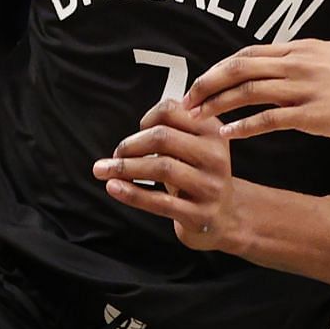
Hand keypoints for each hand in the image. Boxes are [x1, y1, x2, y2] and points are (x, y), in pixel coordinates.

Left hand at [92, 99, 238, 250]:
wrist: (224, 217)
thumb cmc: (199, 178)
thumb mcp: (194, 148)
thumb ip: (170, 132)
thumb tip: (128, 139)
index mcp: (213, 132)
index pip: (172, 111)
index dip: (146, 118)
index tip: (137, 130)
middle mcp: (214, 156)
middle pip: (163, 137)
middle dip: (130, 144)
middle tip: (116, 154)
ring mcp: (209, 186)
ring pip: (161, 167)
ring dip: (125, 167)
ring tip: (104, 170)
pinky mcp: (199, 214)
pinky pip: (159, 202)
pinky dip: (131, 193)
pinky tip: (114, 187)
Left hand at [184, 40, 329, 144]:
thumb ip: (309, 60)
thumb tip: (289, 61)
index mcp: (303, 49)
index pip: (249, 53)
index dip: (220, 68)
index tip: (203, 84)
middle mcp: (298, 63)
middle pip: (238, 67)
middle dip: (207, 83)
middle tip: (185, 101)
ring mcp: (305, 88)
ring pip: (247, 90)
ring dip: (217, 104)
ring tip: (196, 120)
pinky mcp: (314, 114)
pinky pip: (268, 118)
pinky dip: (243, 126)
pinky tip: (227, 135)